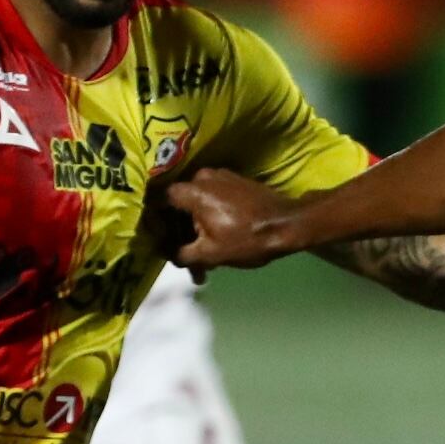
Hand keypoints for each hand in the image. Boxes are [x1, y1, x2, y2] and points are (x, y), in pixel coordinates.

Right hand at [165, 169, 299, 269]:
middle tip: (189, 266)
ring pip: (197, 207)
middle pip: (179, 207)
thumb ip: (180, 253)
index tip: (160, 243)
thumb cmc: (246, 239)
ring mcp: (221, 177)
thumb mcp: (209, 254)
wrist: (288, 224)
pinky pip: (212, 202)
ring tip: (206, 266)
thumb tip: (165, 252)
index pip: (159, 202)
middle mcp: (202, 177)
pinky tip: (217, 247)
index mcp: (192, 191)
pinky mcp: (235, 183)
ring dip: (197, 235)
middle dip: (180, 239)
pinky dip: (210, 222)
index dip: (156, 223)